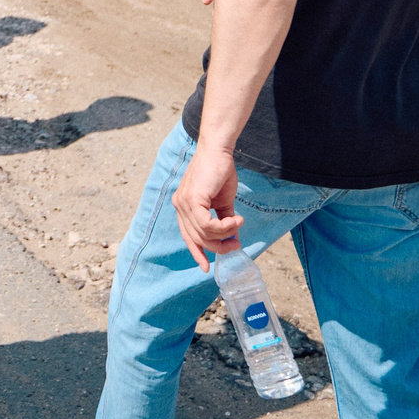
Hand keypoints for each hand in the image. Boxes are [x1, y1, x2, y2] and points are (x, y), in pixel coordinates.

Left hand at [171, 144, 243, 268]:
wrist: (219, 150)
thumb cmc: (221, 172)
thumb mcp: (223, 202)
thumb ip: (223, 220)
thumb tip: (232, 238)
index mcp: (184, 207)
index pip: (187, 236)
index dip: (197, 252)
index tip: (206, 268)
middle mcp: (179, 206)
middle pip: (197, 239)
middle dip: (219, 246)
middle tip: (236, 244)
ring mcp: (183, 203)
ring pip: (203, 234)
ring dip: (225, 234)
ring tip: (238, 225)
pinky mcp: (192, 199)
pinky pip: (207, 225)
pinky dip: (223, 227)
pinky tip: (235, 221)